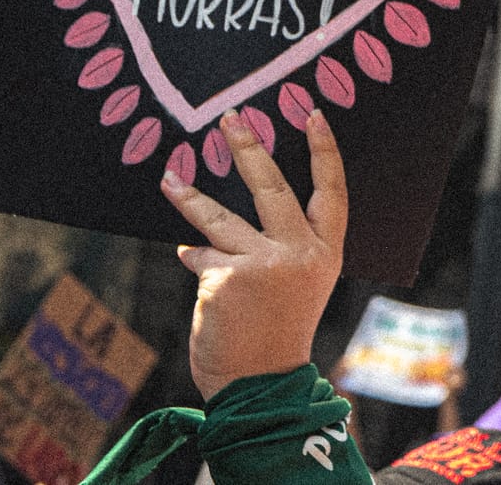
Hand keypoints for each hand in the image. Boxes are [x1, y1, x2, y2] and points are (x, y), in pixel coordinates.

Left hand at [161, 107, 346, 400]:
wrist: (260, 385)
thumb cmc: (278, 333)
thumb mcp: (299, 286)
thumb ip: (279, 250)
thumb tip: (218, 227)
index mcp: (326, 254)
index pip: (332, 192)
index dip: (324, 152)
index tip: (311, 115)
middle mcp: (300, 254)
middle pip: (273, 187)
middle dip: (249, 148)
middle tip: (231, 119)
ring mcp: (263, 264)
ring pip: (220, 217)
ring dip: (190, 195)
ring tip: (169, 177)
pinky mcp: (225, 279)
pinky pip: (201, 257)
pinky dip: (194, 259)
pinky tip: (193, 264)